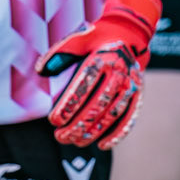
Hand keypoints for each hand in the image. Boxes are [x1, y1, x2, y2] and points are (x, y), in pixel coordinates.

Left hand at [37, 0, 160, 149]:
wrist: (129, 35)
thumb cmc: (96, 39)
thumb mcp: (78, 39)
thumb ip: (59, 53)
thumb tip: (41, 70)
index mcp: (102, 58)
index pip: (84, 85)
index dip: (68, 105)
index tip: (54, 120)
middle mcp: (119, 72)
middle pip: (98, 105)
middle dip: (78, 124)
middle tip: (60, 136)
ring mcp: (131, 84)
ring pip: (112, 115)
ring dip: (93, 132)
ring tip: (74, 141)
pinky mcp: (138, 94)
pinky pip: (130, 118)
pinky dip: (118, 134)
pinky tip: (102, 145)